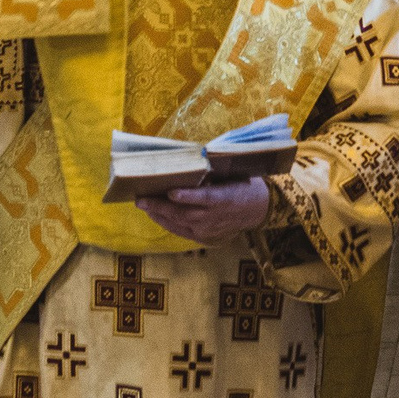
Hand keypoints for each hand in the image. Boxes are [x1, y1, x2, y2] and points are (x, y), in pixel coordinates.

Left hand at [136, 178, 273, 244]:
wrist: (257, 209)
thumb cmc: (242, 185)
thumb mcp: (232, 174)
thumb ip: (212, 172)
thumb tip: (191, 160)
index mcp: (223, 198)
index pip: (204, 198)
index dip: (187, 196)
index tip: (171, 192)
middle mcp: (214, 217)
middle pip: (183, 212)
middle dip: (160, 205)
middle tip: (141, 198)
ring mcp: (208, 229)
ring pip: (179, 223)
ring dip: (159, 214)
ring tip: (144, 205)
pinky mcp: (204, 237)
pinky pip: (181, 231)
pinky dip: (167, 223)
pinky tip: (156, 215)